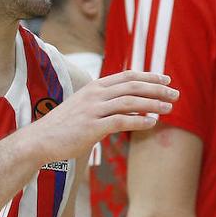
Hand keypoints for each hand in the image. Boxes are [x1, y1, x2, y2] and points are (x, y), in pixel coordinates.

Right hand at [25, 71, 177, 164]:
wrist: (39, 140)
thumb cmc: (63, 126)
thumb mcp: (84, 107)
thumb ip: (104, 103)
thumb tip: (128, 107)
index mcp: (94, 87)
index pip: (127, 76)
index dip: (149, 76)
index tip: (166, 79)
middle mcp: (95, 95)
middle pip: (133, 86)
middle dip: (157, 88)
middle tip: (175, 93)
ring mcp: (93, 110)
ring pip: (130, 102)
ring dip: (153, 104)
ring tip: (169, 107)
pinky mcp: (92, 127)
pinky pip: (121, 121)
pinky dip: (139, 121)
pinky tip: (152, 123)